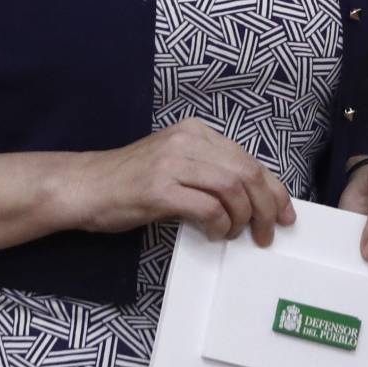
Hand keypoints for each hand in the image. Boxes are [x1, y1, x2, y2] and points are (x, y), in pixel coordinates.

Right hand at [69, 116, 293, 245]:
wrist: (84, 186)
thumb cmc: (130, 182)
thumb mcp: (176, 165)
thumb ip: (210, 173)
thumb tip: (253, 200)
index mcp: (196, 132)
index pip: (248, 159)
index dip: (273, 188)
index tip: (284, 212)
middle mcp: (188, 141)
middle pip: (247, 173)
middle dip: (266, 207)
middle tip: (268, 232)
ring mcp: (173, 162)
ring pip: (233, 189)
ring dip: (243, 219)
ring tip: (236, 234)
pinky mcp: (159, 188)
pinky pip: (208, 208)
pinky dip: (219, 225)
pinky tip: (215, 234)